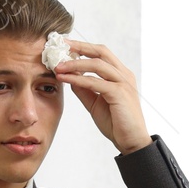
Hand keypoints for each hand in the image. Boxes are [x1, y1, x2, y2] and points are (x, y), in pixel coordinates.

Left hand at [53, 39, 150, 153]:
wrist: (131, 142)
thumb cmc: (116, 123)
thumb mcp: (95, 103)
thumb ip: (84, 89)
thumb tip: (70, 77)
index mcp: (119, 74)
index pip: (101, 54)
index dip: (83, 47)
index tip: (65, 46)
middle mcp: (123, 75)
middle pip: (101, 51)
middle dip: (80, 46)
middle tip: (60, 45)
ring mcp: (123, 83)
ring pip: (97, 64)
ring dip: (75, 63)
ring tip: (58, 66)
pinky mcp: (119, 93)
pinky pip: (95, 82)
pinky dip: (78, 78)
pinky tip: (65, 79)